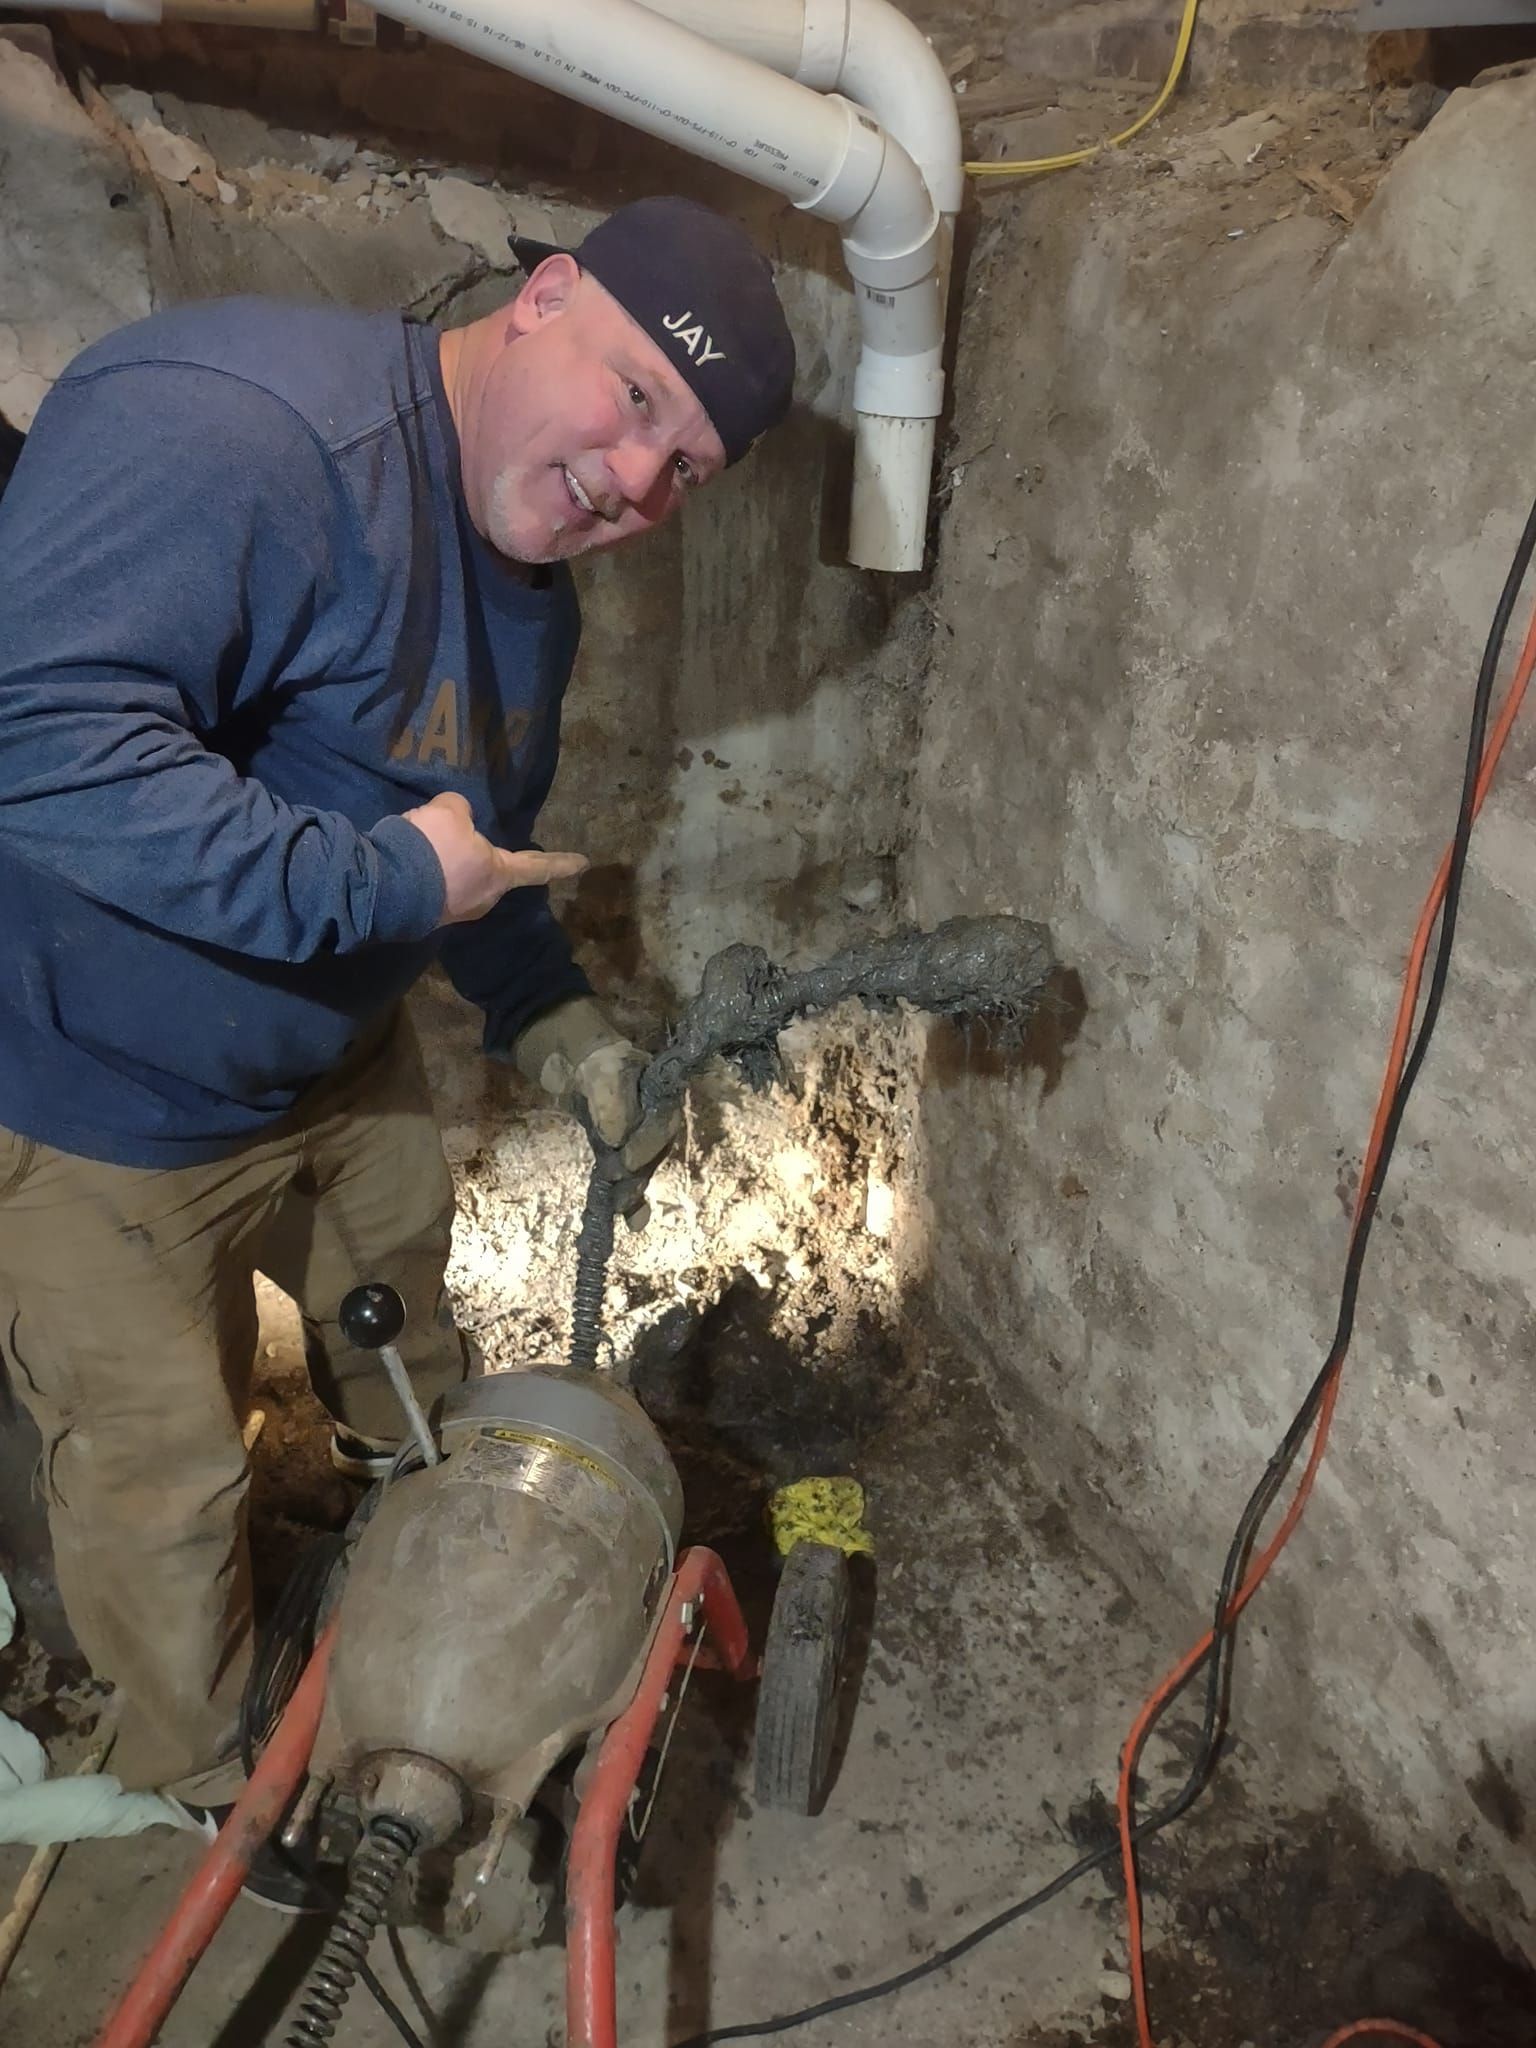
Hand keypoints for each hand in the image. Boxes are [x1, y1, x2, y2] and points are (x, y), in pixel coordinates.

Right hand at [401, 792, 585, 926]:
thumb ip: (461, 811)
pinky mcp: (428, 914)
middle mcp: (483, 899)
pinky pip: (434, 883)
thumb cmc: (432, 848)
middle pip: (489, 869)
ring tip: (420, 839)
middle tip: (450, 832)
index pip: (538, 867)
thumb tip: (459, 820)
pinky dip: (427, 868)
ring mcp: (455, 911)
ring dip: (445, 857)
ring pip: (457, 874)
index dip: (561, 863)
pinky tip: (408, 857)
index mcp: (499, 876)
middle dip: (474, 850)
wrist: (386, 887)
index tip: (583, 864)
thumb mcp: (449, 811)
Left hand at [510, 996, 681, 1227]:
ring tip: (626, 1216)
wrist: (545, 1026)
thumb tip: (618, 1140)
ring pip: (638, 1158)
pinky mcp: (606, 1132)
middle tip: (620, 1197)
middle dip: (639, 1173)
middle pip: (655, 1146)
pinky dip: (621, 1188)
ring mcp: (627, 1119)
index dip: (646, 1144)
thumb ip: (612, 1102)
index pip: (662, 1121)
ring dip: (632, 1188)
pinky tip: (628, 1218)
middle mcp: (648, 1103)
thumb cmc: (575, 1040)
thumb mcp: (597, 1066)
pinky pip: (618, 1161)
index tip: (623, 1162)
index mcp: (655, 1084)